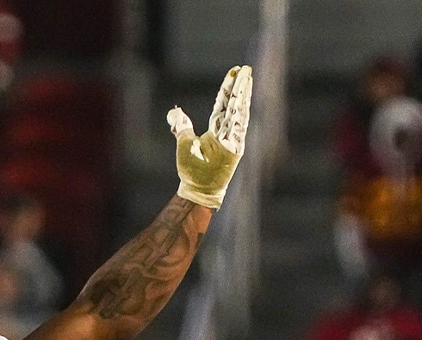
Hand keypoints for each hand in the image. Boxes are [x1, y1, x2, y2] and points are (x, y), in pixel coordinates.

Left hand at [168, 65, 252, 208]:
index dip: (228, 88)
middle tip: (245, 68)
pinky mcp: (235, 150)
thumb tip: (174, 110)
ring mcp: (232, 141)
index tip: (234, 72)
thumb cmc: (192, 169)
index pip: (224, 104)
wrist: (196, 187)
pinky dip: (240, 116)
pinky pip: (238, 130)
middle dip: (239, 87)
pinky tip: (243, 102)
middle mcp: (227, 133)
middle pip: (234, 105)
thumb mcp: (184, 142)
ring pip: (238, 113)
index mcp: (216, 130)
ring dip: (242, 96)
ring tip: (247, 79)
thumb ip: (181, 125)